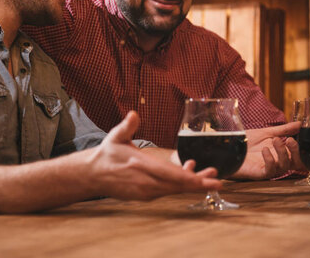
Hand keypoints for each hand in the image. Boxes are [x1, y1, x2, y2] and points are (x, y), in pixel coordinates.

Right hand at [88, 111, 220, 200]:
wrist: (93, 175)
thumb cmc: (107, 154)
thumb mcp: (115, 137)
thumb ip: (126, 126)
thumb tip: (133, 114)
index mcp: (140, 166)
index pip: (170, 176)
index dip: (190, 179)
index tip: (205, 178)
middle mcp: (145, 182)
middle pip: (177, 186)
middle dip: (198, 183)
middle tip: (217, 179)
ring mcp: (145, 191)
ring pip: (174, 189)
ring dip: (192, 183)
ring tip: (209, 175)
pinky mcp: (145, 195)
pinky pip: (167, 191)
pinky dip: (180, 184)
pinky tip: (190, 174)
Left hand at [232, 122, 304, 179]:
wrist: (230, 148)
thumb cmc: (248, 143)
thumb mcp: (268, 133)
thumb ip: (284, 130)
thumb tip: (300, 124)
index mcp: (282, 153)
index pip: (300, 156)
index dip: (304, 151)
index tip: (304, 138)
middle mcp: (278, 162)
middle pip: (296, 163)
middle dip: (296, 152)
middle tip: (291, 140)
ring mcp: (269, 168)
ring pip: (284, 166)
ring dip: (282, 152)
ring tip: (276, 140)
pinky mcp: (259, 173)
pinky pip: (269, 171)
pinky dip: (270, 160)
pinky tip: (265, 150)